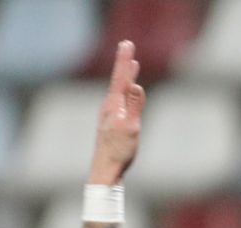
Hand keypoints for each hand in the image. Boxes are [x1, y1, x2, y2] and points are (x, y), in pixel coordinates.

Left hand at [88, 40, 144, 185]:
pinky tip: (125, 94)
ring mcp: (109, 115)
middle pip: (118, 80)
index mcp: (113, 105)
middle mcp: (109, 107)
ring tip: (131, 66)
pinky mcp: (111, 123)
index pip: (121, 78)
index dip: (124, 61)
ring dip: (124, 76)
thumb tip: (136, 85)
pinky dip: (124, 91)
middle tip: (126, 47)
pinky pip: (119, 100)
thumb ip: (135, 107)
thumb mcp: (131, 129)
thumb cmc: (119, 152)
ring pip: (118, 90)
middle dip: (124, 64)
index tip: (127, 44)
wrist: (104, 170)